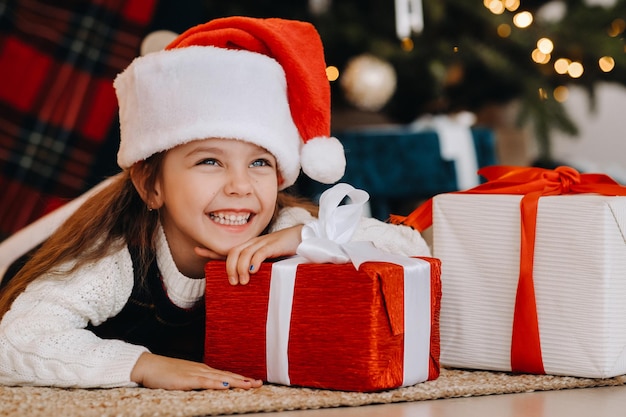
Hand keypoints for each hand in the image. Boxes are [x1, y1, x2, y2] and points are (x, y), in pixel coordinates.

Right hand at [130, 352, 262, 389]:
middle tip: (259, 384)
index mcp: (202, 370)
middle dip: (244, 380)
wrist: (149, 366)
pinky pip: (203, 382)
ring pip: (219, 378)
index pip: (225, 375)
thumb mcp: (185, 377)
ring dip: (235, 381)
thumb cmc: (165, 372)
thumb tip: (210, 385)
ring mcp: (194, 374)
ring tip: (249, 385)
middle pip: (227, 375)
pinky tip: (225, 385)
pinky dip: (216, 384)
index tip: (254, 382)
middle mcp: (202, 370)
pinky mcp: (186, 380)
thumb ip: (198, 381)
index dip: (240, 379)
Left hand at [224, 225, 302, 284]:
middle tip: (234, 282)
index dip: (224, 262)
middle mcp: (254, 242)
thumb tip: (249, 281)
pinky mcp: (273, 245)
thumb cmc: (284, 249)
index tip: (224, 273)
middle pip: (235, 252)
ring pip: (245, 253)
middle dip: (231, 268)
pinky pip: (260, 252)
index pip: (232, 252)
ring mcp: (263, 242)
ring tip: (244, 281)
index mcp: (251, 245)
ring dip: (241, 268)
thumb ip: (258, 264)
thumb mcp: (267, 257)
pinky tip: (254, 271)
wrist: (300, 236)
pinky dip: (255, 261)